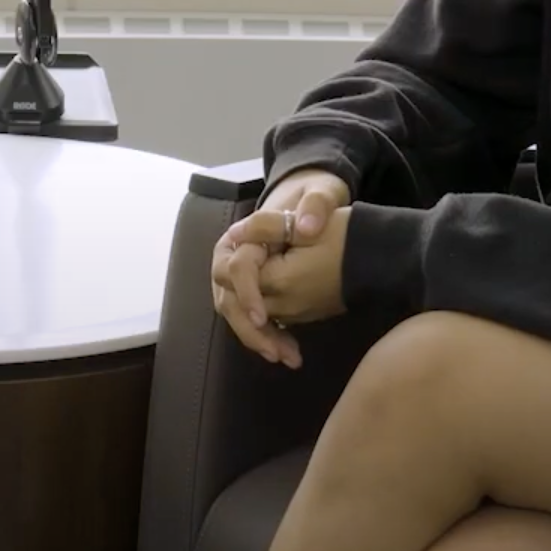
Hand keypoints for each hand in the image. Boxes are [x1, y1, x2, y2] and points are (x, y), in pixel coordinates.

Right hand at [211, 168, 351, 367]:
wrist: (316, 206)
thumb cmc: (314, 198)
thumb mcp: (320, 193)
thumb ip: (314, 204)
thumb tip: (304, 227)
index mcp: (242, 235)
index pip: (235, 268)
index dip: (247, 293)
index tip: (262, 317)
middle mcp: (233, 259)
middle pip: (230, 300)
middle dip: (252, 329)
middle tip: (278, 352)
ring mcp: (241, 280)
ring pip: (239, 316)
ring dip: (260, 339)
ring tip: (289, 357)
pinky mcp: (255, 293)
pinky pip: (253, 320)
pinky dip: (269, 337)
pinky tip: (290, 352)